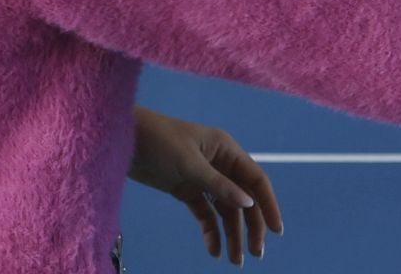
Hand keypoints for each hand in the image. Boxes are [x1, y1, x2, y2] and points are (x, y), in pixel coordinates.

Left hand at [129, 107, 283, 264]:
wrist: (123, 139)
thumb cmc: (160, 141)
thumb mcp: (189, 163)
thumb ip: (218, 184)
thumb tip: (248, 203)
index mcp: (227, 151)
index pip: (256, 180)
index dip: (269, 205)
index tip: (277, 230)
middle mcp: (220, 165)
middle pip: (243, 199)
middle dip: (251, 226)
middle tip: (255, 253)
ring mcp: (203, 179)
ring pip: (225, 210)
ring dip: (232, 234)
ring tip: (235, 260)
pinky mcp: (186, 190)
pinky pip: (205, 213)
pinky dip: (211, 231)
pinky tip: (214, 249)